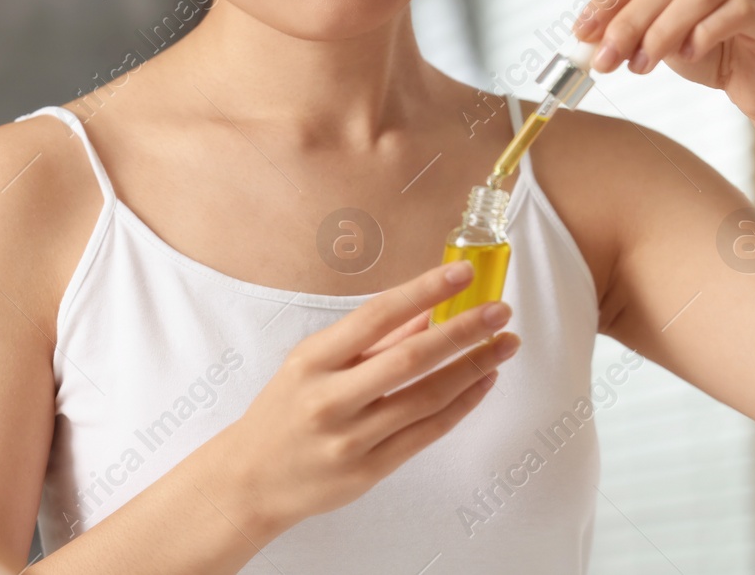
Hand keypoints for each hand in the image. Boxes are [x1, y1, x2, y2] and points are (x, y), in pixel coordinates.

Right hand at [231, 260, 518, 533]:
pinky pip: (427, 433)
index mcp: (312, 361)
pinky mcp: (368, 472)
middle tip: (500, 311)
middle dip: (463, 331)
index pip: (377, 316)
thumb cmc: (285, 411)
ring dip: (473, 367)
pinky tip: (483, 381)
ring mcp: (350, 440)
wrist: (250, 480)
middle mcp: (329, 400)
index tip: (462, 273)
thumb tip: (428, 309)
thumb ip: (371, 340)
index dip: (424, 291)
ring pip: (427, 398)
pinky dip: (461, 404)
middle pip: (410, 359)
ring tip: (504, 344)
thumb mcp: (313, 363)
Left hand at [572, 0, 754, 125]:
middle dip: (629, 21)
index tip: (581, 31)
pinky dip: (703, 36)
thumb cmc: (711, 50)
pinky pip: (735, 12)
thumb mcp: (661, 33)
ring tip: (640, 66)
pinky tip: (688, 56)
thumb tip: (586, 35)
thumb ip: (630, 24)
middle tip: (605, 59)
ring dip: (660, 33)